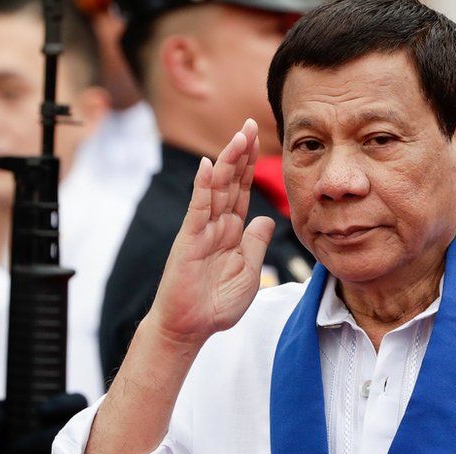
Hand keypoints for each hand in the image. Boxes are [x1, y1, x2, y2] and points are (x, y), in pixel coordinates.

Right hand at [147, 119, 275, 344]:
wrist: (191, 327)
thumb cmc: (216, 304)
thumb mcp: (249, 272)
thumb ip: (256, 244)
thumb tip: (267, 218)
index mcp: (231, 231)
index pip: (242, 190)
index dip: (251, 165)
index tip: (258, 138)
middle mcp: (216, 224)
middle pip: (230, 181)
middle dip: (240, 152)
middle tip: (250, 123)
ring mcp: (201, 230)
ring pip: (215, 189)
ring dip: (226, 162)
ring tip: (238, 137)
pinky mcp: (189, 240)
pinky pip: (198, 209)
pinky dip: (202, 187)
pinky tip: (208, 166)